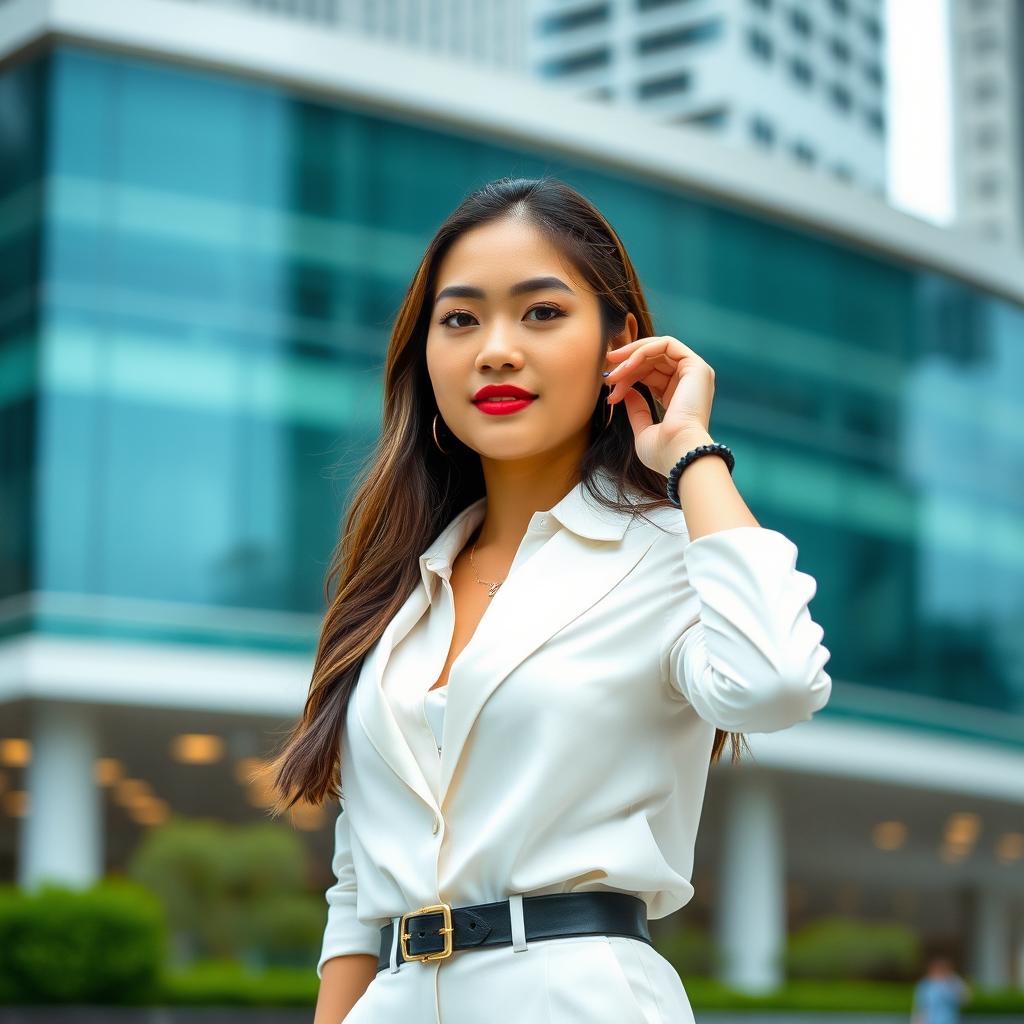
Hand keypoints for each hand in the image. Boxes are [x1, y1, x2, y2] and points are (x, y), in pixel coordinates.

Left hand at [604, 335, 715, 474]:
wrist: (678, 454)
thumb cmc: (663, 452)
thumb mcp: (643, 430)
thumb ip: (637, 410)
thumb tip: (627, 392)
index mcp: (679, 398)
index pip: (651, 375)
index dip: (628, 376)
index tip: (609, 386)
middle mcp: (689, 383)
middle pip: (652, 361)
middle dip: (626, 364)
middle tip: (607, 375)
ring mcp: (695, 373)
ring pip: (658, 349)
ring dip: (631, 356)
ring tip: (613, 372)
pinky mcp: (696, 366)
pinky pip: (667, 344)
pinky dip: (644, 350)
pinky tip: (627, 365)